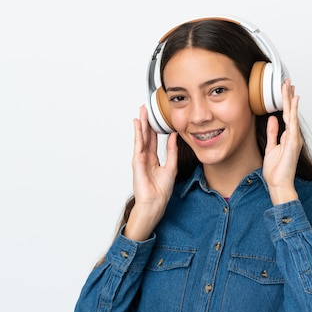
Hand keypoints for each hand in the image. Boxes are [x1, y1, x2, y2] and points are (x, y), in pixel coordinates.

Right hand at [124, 105, 177, 240]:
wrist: (155, 202)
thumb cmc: (161, 190)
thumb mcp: (171, 166)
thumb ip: (171, 150)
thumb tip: (174, 136)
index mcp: (153, 160)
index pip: (153, 140)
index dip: (153, 129)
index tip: (154, 118)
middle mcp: (145, 158)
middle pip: (145, 136)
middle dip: (145, 122)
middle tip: (145, 109)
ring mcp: (140, 159)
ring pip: (141, 137)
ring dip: (141, 124)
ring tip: (141, 111)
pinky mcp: (137, 161)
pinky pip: (138, 144)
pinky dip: (138, 133)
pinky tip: (137, 124)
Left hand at [263, 79, 301, 204]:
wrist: (279, 184)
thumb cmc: (276, 171)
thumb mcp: (271, 147)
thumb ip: (273, 133)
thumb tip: (273, 119)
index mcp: (287, 137)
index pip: (287, 115)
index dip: (285, 102)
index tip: (285, 89)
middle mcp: (293, 136)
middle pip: (291, 111)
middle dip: (288, 96)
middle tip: (287, 81)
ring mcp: (294, 138)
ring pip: (292, 114)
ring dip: (290, 99)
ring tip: (288, 85)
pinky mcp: (293, 142)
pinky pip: (293, 123)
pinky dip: (294, 111)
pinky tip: (294, 101)